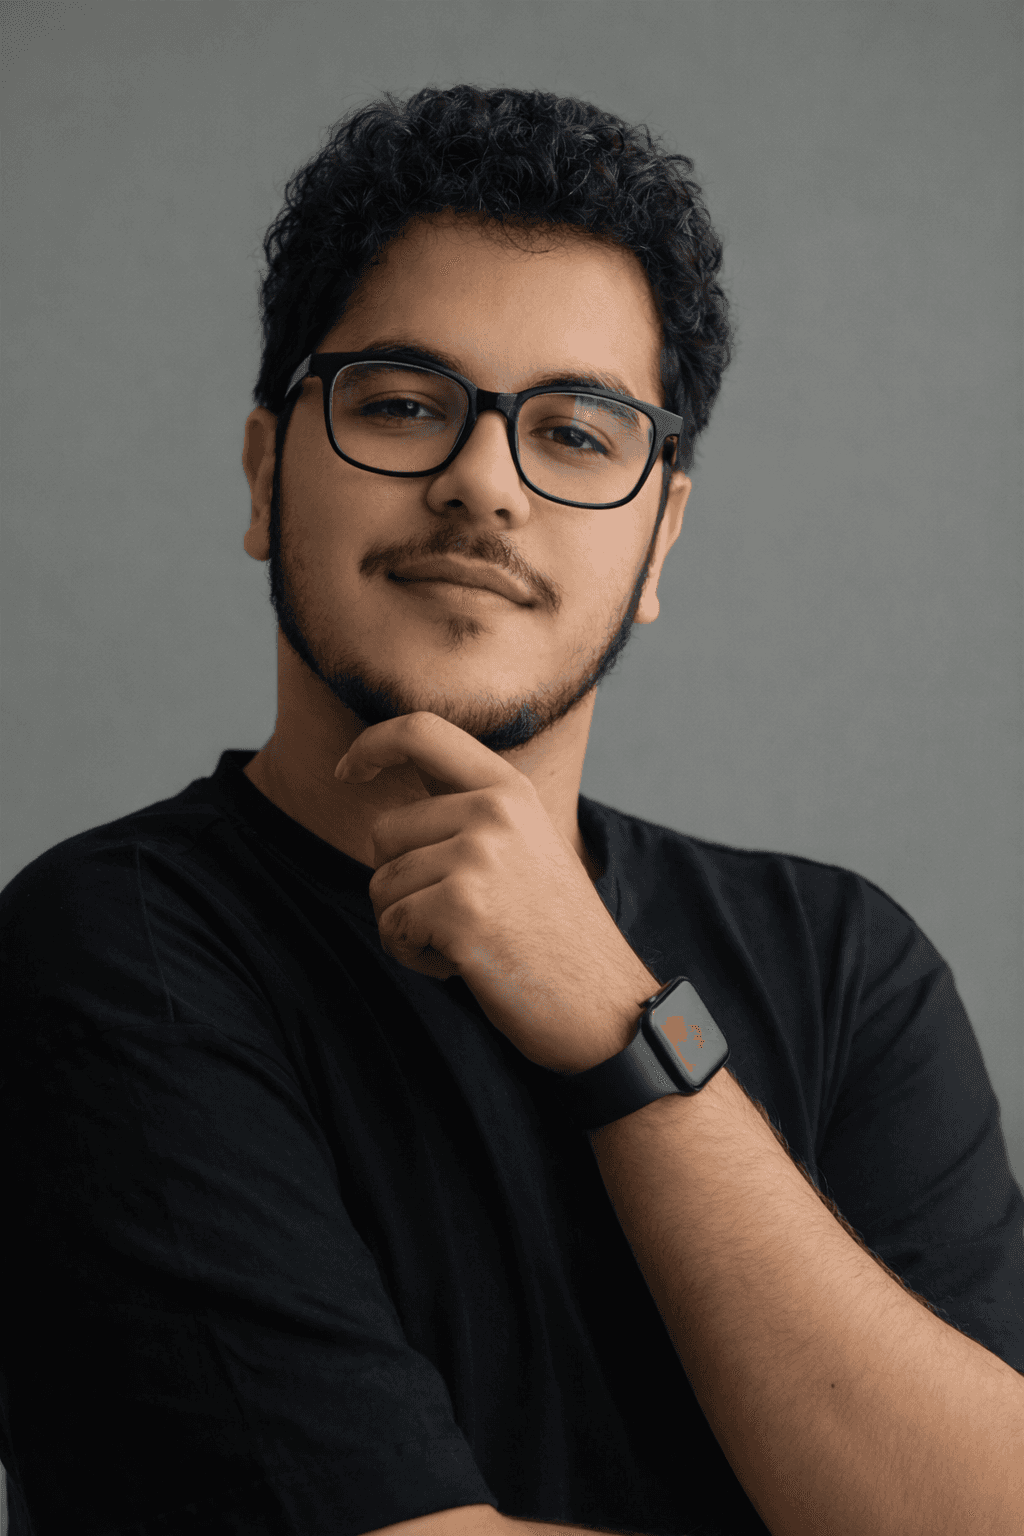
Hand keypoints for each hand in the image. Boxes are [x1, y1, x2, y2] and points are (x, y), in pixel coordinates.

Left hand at [334, 712, 659, 1073]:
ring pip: (382, 885)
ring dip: (408, 927)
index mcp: (510, 789)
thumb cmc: (555, 936)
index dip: (372, 744)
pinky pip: (391, 925)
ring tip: (468, 942)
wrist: (605, 1006)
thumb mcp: (525, 849)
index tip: (347, 770)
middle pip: (384, 833)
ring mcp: (477, 857)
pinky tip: (462, 965)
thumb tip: (395, 809)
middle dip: (401, 883)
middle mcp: (493, 811)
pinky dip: (414, 955)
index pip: (422, 731)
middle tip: (460, 918)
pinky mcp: (460, 907)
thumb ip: (470, 815)